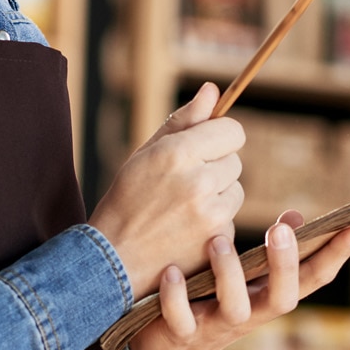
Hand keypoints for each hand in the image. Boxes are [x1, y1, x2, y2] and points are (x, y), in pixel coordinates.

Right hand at [89, 82, 245, 299]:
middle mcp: (199, 182)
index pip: (233, 131)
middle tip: (183, 184)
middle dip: (216, 168)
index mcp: (178, 153)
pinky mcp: (218, 241)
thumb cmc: (126, 200)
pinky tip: (186, 230)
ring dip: (219, 196)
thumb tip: (213, 90)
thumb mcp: (146, 154)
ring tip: (183, 208)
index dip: (220, 137)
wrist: (112, 259)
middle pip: (235, 161)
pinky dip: (215, 224)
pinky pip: (231, 220)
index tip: (206, 147)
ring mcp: (211, 214)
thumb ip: (183, 121)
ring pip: (237, 191)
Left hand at [129, 210, 349, 349]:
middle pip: (283, 299)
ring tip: (218, 241)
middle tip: (280, 229)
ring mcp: (217, 327)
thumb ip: (270, 251)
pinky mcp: (182, 336)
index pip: (315, 278)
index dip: (339, 254)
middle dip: (286, 266)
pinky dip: (176, 296)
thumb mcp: (245, 277)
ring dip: (229, 274)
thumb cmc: (211, 301)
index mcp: (270, 297)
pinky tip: (172, 271)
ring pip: (235, 308)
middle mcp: (250, 316)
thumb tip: (295, 216)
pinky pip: (182, 320)